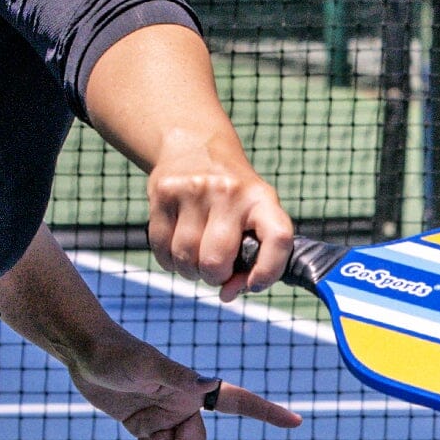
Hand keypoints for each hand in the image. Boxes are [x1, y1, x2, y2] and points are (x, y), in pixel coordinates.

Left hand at [68, 329, 303, 439]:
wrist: (83, 351)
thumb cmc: (115, 352)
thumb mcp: (144, 365)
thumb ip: (176, 377)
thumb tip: (209, 384)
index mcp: (192, 388)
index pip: (237, 402)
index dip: (266, 413)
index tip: (295, 422)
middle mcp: (183, 404)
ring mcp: (163, 418)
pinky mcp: (143, 427)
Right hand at [147, 147, 292, 300]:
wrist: (195, 145)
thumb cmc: (232, 198)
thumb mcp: (251, 217)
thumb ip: (250, 260)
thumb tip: (228, 295)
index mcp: (262, 198)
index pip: (278, 237)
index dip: (268, 271)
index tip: (254, 284)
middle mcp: (230, 190)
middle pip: (215, 261)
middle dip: (214, 277)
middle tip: (215, 269)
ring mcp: (194, 189)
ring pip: (185, 259)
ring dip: (189, 271)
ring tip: (195, 257)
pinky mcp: (164, 192)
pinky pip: (162, 250)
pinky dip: (169, 262)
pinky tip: (177, 248)